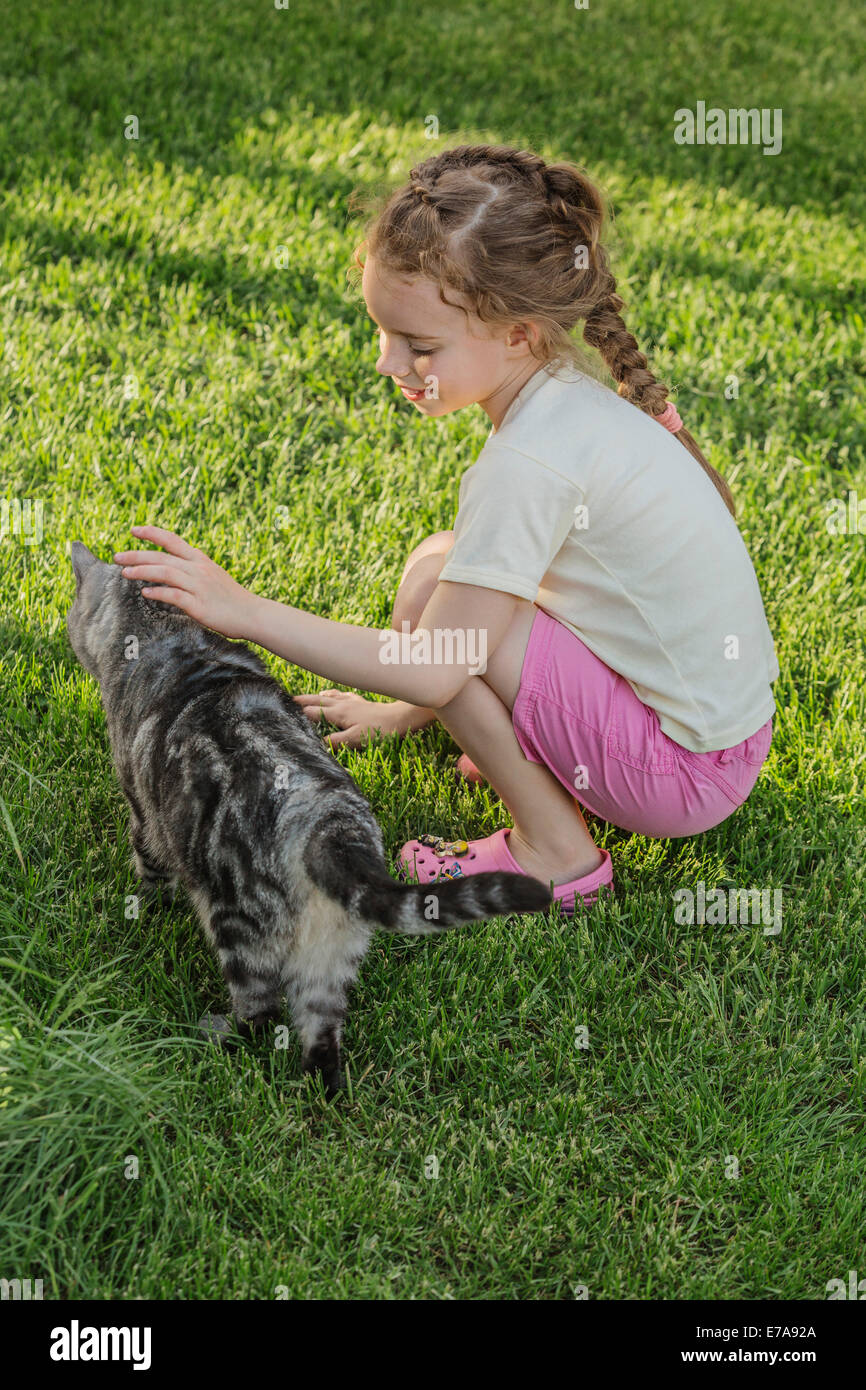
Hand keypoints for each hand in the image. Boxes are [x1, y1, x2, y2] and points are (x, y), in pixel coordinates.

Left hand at [113, 526, 255, 639]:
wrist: (253, 614)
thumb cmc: (232, 599)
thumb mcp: (213, 576)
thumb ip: (194, 570)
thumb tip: (172, 569)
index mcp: (200, 560)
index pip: (172, 540)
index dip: (152, 533)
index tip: (133, 530)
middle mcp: (199, 569)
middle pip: (163, 556)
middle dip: (137, 555)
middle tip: (117, 556)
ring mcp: (199, 586)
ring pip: (166, 572)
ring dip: (143, 571)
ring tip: (124, 573)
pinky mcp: (200, 605)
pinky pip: (175, 595)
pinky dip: (159, 592)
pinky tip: (145, 592)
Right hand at [292, 690, 401, 749]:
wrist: (401, 719)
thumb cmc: (380, 730)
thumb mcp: (356, 740)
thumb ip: (334, 741)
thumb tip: (315, 743)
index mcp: (337, 712)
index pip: (310, 712)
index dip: (295, 712)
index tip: (279, 712)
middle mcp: (341, 704)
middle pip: (314, 700)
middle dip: (298, 701)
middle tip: (282, 700)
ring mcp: (350, 701)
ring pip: (325, 696)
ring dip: (311, 697)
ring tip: (298, 698)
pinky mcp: (359, 702)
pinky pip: (339, 695)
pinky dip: (329, 694)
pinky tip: (328, 694)